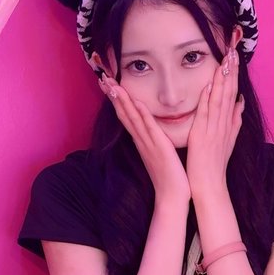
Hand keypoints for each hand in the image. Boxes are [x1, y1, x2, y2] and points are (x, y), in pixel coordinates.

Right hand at [98, 72, 190, 203]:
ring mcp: (148, 144)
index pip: (126, 116)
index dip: (116, 100)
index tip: (108, 84)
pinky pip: (150, 129)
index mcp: (141, 141)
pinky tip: (137, 102)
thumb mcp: (158, 154)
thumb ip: (153, 141)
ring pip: (132, 118)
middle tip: (102, 78)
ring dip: (122, 101)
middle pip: (123, 114)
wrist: (172, 196)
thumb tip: (151, 131)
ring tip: (112, 84)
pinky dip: (143, 115)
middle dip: (113, 96)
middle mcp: (141, 140)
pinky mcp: (159, 148)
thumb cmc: (168, 176)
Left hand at [185, 47, 244, 194]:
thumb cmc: (215, 163)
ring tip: (226, 59)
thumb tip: (240, 102)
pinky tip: (209, 85)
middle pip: (229, 91)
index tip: (235, 55)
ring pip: (220, 99)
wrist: (211, 184)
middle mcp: (224, 123)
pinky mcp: (202, 136)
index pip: (232, 92)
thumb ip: (235, 119)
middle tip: (234, 48)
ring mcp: (214, 129)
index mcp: (228, 122)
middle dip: (232, 70)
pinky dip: (208, 99)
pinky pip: (205, 114)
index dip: (234, 73)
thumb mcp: (229, 139)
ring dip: (223, 79)